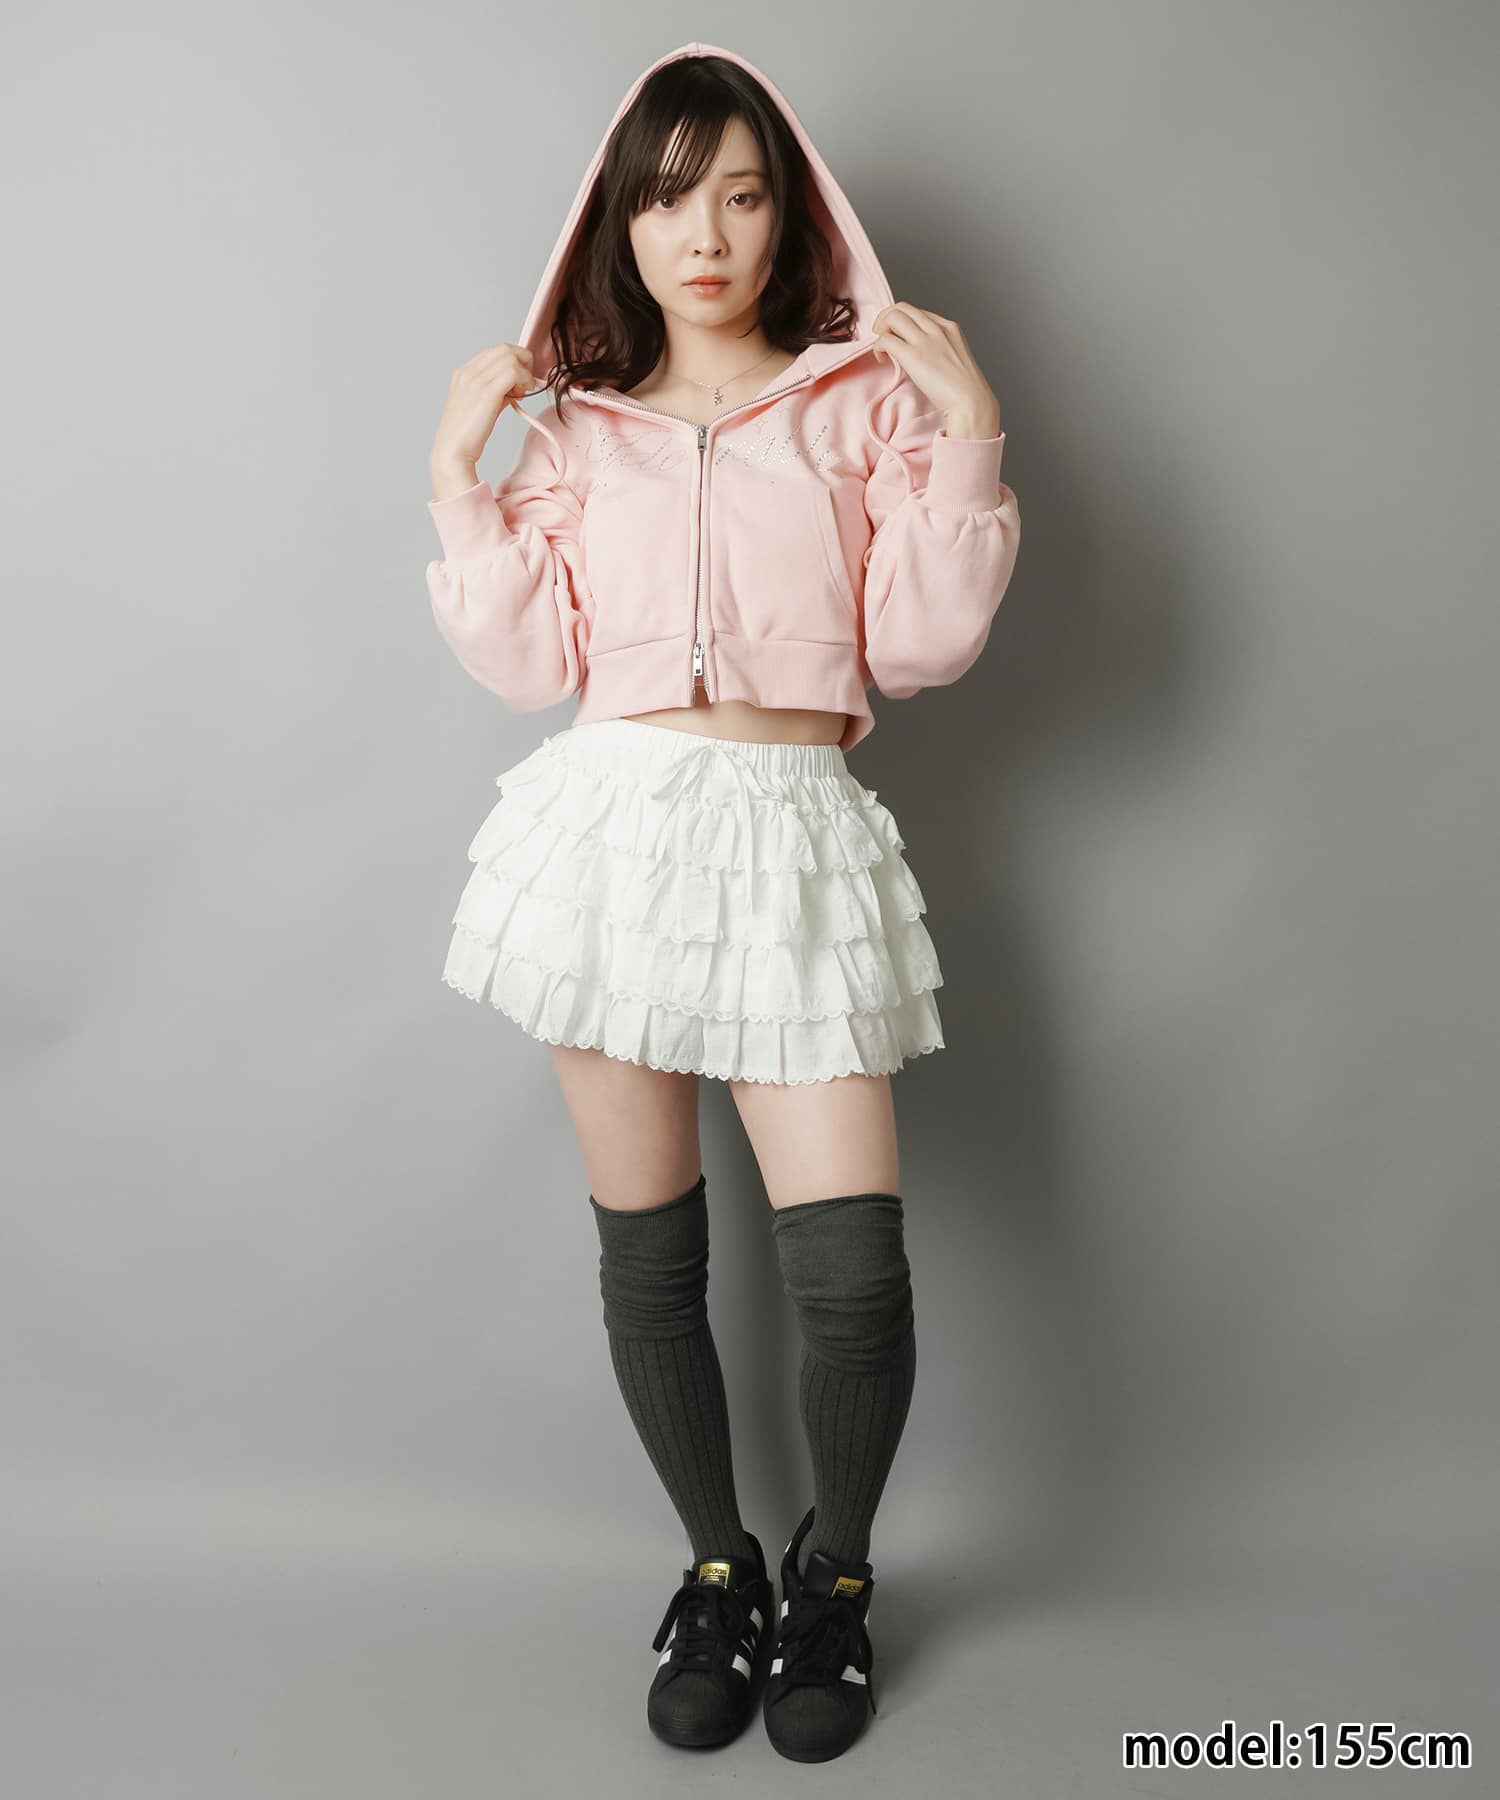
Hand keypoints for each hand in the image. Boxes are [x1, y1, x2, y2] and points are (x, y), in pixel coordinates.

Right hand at [430, 342, 534, 470]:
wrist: (452, 452)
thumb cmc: (467, 435)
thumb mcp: (480, 406)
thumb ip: (496, 392)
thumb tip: (516, 388)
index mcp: (463, 373)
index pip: (494, 351)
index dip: (512, 360)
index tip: (519, 379)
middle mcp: (468, 372)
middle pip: (504, 349)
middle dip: (522, 362)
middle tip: (525, 384)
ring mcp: (476, 380)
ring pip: (511, 357)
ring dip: (524, 372)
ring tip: (522, 392)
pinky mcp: (487, 392)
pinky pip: (514, 371)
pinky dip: (524, 380)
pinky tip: (522, 395)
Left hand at [869, 303, 1000, 436]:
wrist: (971, 401)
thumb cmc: (965, 389)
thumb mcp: (955, 358)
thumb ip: (940, 349)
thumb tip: (920, 355)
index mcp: (949, 327)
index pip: (918, 312)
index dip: (902, 322)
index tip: (897, 336)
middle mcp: (936, 328)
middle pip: (902, 308)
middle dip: (885, 319)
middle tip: (881, 336)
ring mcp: (925, 340)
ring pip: (892, 317)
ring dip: (880, 329)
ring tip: (881, 348)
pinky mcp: (913, 355)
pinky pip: (885, 340)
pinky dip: (878, 347)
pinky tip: (883, 360)